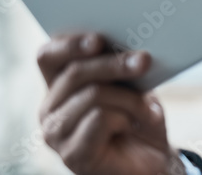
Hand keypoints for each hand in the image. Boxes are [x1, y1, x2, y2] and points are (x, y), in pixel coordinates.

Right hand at [37, 33, 181, 174]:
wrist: (153, 161)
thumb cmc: (140, 118)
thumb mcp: (132, 84)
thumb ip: (120, 65)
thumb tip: (130, 47)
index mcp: (59, 86)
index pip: (48, 56)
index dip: (70, 43)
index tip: (98, 39)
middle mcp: (50, 109)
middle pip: (76, 72)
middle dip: (115, 63)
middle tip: (145, 60)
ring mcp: (56, 134)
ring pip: (93, 94)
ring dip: (130, 98)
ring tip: (148, 110)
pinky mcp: (71, 155)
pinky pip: (100, 118)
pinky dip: (126, 117)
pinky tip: (135, 125)